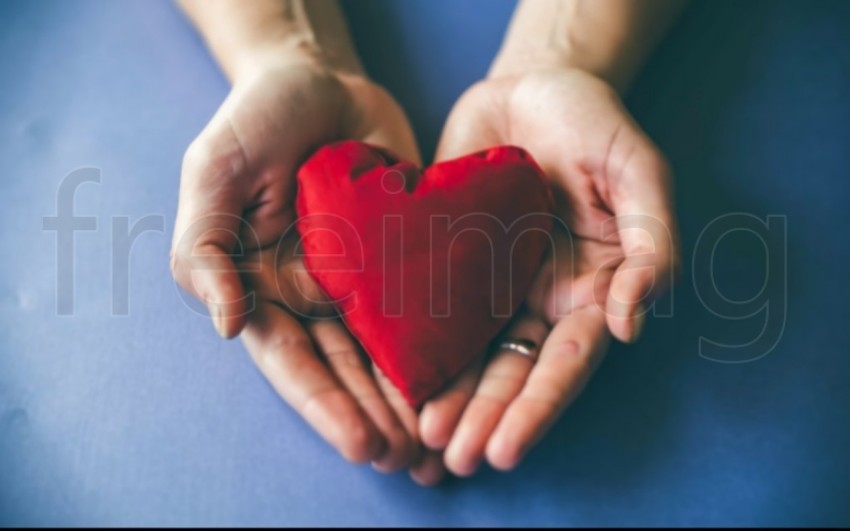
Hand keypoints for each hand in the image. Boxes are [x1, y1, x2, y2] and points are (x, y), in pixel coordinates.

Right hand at [170, 53, 442, 480]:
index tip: (364, 444)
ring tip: (445, 444)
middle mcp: (320, 296)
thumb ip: (206, 251)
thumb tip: (226, 326)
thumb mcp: (211, 176)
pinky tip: (469, 380)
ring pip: (393, 351)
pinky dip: (446, 345)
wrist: (319, 79)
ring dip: (416, 400)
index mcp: (267, 291)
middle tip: (416, 460)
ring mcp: (368, 278)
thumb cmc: (253, 124)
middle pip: (351, 371)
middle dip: (381, 418)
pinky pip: (430, 304)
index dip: (328, 407)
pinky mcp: (412, 254)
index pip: (297, 363)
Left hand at [420, 68, 679, 474]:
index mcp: (591, 290)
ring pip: (467, 354)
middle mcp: (538, 298)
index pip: (566, 362)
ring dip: (446, 399)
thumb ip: (652, 246)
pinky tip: (389, 382)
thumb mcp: (641, 173)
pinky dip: (411, 348)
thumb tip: (632, 324)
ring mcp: (489, 284)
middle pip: (512, 371)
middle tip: (452, 458)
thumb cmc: (595, 122)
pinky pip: (427, 310)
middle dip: (484, 417)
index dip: (538, 407)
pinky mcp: (446, 263)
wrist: (532, 87)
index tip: (506, 449)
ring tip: (420, 440)